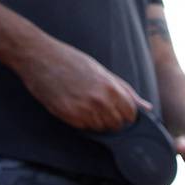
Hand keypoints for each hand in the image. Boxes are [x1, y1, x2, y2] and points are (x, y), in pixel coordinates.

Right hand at [16, 36, 147, 130]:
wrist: (37, 55)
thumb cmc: (70, 60)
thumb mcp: (102, 71)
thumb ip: (126, 91)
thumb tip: (147, 107)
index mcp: (111, 88)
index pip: (130, 115)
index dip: (126, 114)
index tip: (118, 109)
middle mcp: (99, 101)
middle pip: (117, 125)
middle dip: (112, 119)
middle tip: (98, 105)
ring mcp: (83, 110)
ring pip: (101, 129)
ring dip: (97, 121)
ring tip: (85, 103)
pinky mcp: (68, 115)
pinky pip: (84, 128)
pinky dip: (82, 121)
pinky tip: (74, 106)